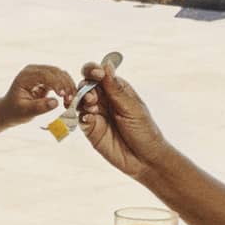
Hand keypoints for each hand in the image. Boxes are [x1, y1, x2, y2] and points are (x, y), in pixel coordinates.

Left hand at [3, 62, 78, 124]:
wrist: (10, 111)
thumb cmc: (14, 111)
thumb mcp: (25, 111)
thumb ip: (40, 107)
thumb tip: (55, 102)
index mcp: (26, 76)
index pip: (45, 75)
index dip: (56, 83)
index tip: (63, 96)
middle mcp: (34, 71)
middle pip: (55, 72)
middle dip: (65, 85)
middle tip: (70, 100)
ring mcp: (41, 73)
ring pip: (61, 74)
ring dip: (68, 86)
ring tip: (70, 101)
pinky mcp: (47, 79)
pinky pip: (61, 80)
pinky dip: (67, 88)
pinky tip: (68, 99)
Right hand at [77, 61, 169, 182]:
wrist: (145, 159)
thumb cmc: (144, 131)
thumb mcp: (131, 108)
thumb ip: (115, 89)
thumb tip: (106, 65)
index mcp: (117, 89)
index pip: (100, 74)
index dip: (93, 70)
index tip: (95, 73)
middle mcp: (104, 99)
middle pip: (85, 85)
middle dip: (85, 87)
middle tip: (92, 97)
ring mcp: (96, 113)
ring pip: (79, 100)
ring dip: (81, 100)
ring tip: (91, 106)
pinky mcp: (90, 128)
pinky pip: (79, 117)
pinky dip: (80, 115)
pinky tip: (88, 118)